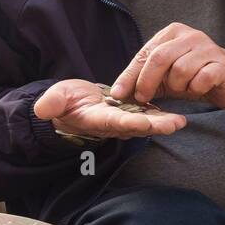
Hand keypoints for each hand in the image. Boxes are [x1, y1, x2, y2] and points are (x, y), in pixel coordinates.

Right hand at [33, 78, 185, 139]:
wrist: (71, 105)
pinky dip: (163, 117)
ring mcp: (122, 121)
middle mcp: (112, 124)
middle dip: (156, 126)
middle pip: (137, 126)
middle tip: (175, 124)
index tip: (145, 122)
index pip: (114, 122)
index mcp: (96, 119)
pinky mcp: (129, 115)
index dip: (129, 122)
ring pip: (146, 124)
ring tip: (182, 121)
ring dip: (163, 123)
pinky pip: (148, 117)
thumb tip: (42, 109)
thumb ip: (52, 103)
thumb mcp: (55, 98)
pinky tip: (179, 115)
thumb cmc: (63, 101)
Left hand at [110, 23, 224, 108]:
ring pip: (180, 69)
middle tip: (143, 99)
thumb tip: (117, 93)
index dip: (129, 75)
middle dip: (147, 82)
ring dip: (177, 86)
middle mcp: (190, 35)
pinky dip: (195, 88)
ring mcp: (208, 48)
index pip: (144, 54)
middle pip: (160, 58)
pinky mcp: (222, 64)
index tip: (118, 94)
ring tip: (183, 89)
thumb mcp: (165, 76)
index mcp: (172, 33)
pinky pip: (201, 78)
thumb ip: (144, 80)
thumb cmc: (195, 75)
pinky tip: (197, 89)